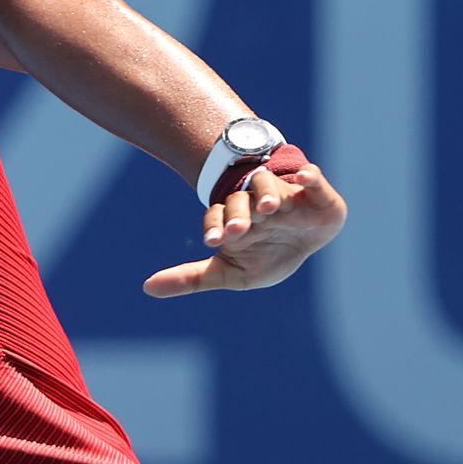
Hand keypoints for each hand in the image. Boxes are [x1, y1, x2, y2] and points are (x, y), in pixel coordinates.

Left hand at [142, 165, 347, 297]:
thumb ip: (192, 278)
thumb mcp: (232, 274)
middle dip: (238, 213)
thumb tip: (147, 288)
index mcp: (235, 218)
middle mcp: (256, 203)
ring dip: (267, 193)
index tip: (213, 241)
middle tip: (238, 229)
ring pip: (269, 186)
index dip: (215, 227)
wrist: (308, 242)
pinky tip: (303, 178)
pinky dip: (309, 175)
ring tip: (269, 207)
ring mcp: (285, 195)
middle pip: (241, 201)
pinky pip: (312, 177)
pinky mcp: (316, 193)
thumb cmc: (266, 257)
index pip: (218, 217)